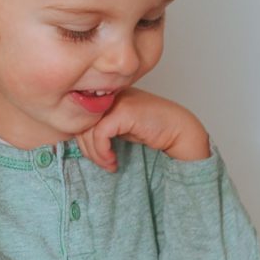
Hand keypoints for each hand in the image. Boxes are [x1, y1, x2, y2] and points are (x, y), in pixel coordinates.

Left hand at [75, 88, 209, 171]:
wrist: (180, 131)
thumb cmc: (154, 131)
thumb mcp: (122, 129)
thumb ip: (102, 129)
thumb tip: (79, 140)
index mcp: (109, 96)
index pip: (81, 118)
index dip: (84, 141)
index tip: (98, 157)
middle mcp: (111, 95)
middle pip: (81, 124)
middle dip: (88, 150)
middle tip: (104, 163)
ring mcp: (117, 101)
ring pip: (88, 130)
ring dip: (96, 154)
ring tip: (110, 164)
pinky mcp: (124, 111)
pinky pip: (100, 134)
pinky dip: (102, 152)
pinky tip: (113, 161)